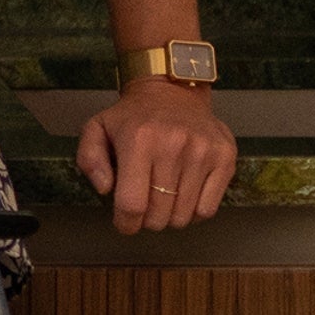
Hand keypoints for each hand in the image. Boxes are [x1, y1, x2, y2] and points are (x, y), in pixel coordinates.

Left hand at [78, 78, 235, 233]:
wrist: (172, 91)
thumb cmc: (133, 117)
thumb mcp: (97, 129)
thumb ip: (89, 160)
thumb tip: (105, 189)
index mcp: (139, 140)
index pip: (132, 203)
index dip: (125, 223)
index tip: (124, 222)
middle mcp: (173, 145)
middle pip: (159, 215)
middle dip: (147, 220)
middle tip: (144, 205)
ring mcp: (203, 152)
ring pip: (183, 216)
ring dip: (170, 217)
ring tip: (163, 197)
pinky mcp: (225, 157)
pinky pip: (208, 209)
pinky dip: (194, 211)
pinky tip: (184, 195)